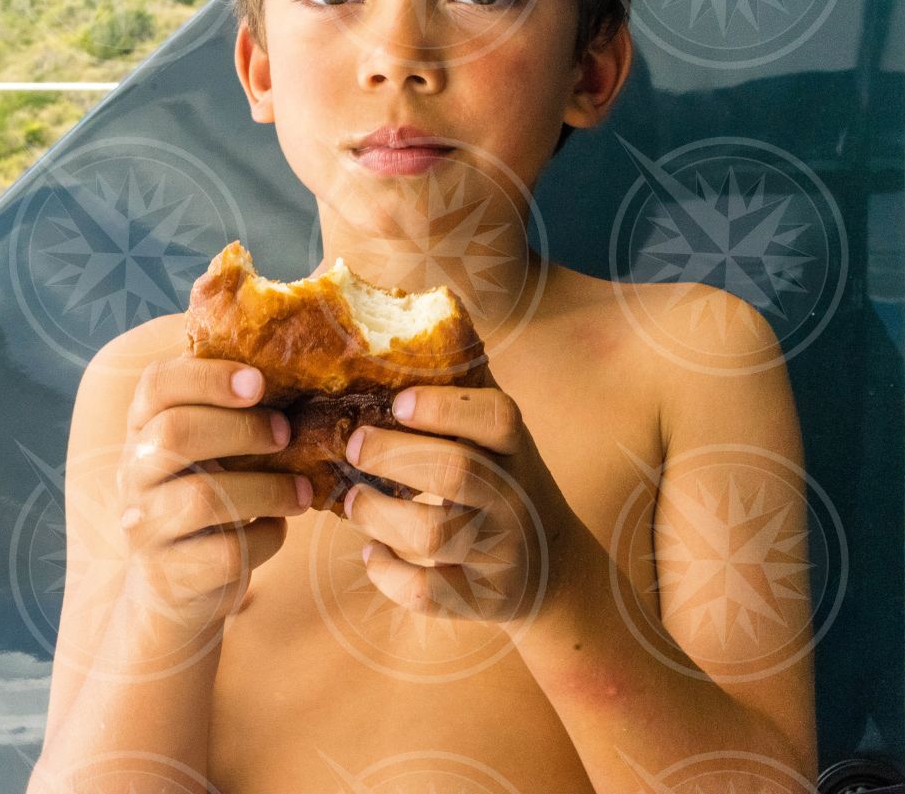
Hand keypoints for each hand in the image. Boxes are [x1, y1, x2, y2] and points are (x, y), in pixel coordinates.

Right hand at [118, 357, 310, 635]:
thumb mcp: (208, 448)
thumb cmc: (208, 496)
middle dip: (243, 429)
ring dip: (268, 488)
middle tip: (285, 434)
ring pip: (204, 497)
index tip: (258, 381)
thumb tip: (299, 358)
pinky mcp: (173, 575)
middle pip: (176, 434)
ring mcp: (147, 526)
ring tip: (302, 490)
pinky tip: (276, 527)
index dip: (208, 376)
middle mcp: (135, 473)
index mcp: (144, 429)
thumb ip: (232, 410)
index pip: (157, 385)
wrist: (173, 589)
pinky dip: (266, 536)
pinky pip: (228, 550)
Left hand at [341, 364, 579, 628]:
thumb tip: (428, 306)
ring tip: (352, 500)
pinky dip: (389, 575)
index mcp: (516, 448)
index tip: (397, 400)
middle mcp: (514, 497)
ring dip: (379, 515)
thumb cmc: (505, 481)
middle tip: (353, 444)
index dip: (443, 406)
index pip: (495, 417)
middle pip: (455, 472)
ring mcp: (501, 552)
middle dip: (393, 455)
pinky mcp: (481, 598)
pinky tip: (372, 553)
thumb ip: (465, 386)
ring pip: (434, 535)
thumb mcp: (500, 437)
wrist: (553, 568)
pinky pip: (429, 594)